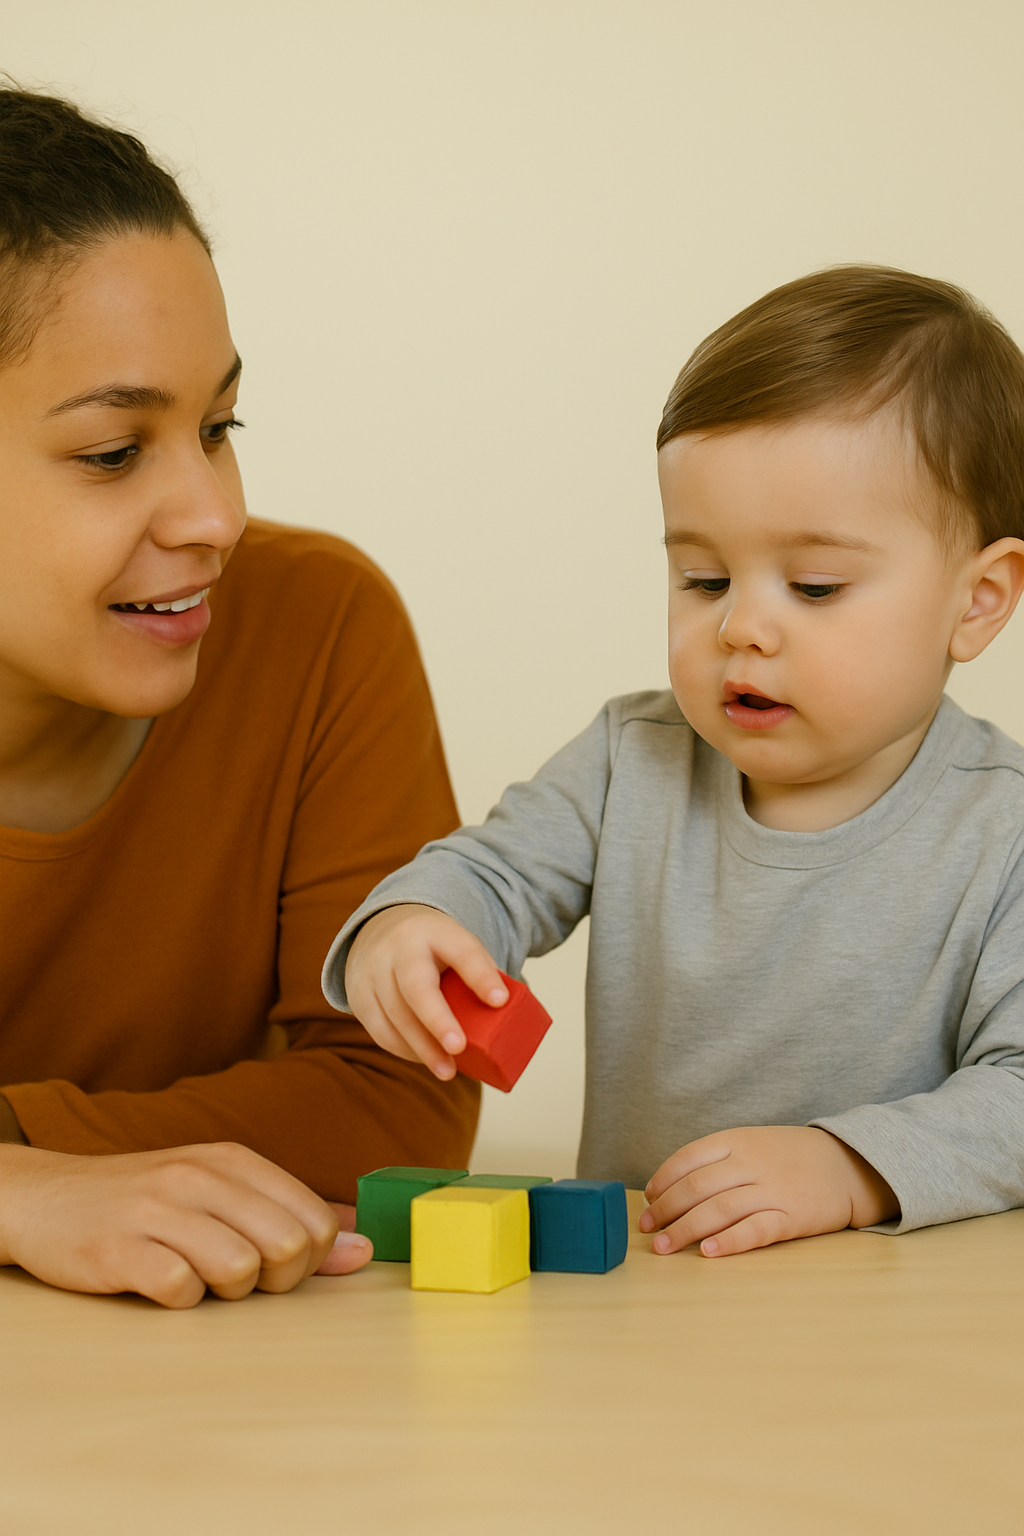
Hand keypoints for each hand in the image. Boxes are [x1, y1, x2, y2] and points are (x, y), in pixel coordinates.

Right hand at [0, 1140, 369, 1306]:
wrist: (46, 1198)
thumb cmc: (148, 1203)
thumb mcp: (221, 1193)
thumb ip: (291, 1217)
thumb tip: (362, 1250)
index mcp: (233, 1160)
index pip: (314, 1220)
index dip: (309, 1260)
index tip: (276, 1266)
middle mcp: (200, 1175)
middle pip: (287, 1246)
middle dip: (274, 1280)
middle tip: (238, 1276)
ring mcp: (157, 1209)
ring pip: (240, 1269)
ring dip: (225, 1291)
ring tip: (196, 1275)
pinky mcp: (118, 1248)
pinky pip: (179, 1290)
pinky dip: (178, 1299)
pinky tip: (158, 1281)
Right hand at [345, 904, 507, 1079]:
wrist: (383, 927)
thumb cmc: (435, 948)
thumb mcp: (458, 946)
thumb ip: (480, 975)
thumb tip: (508, 1022)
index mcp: (436, 931)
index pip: (461, 951)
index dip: (481, 976)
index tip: (500, 1000)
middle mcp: (399, 947)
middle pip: (416, 987)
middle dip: (437, 1020)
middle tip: (458, 1047)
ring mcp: (372, 970)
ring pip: (395, 1014)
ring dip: (422, 1048)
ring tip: (448, 1070)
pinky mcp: (358, 995)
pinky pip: (380, 1029)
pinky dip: (404, 1049)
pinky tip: (425, 1060)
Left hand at [640, 1126, 898, 1256]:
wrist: (847, 1164)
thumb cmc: (789, 1157)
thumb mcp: (752, 1144)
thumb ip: (717, 1161)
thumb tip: (670, 1189)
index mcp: (737, 1140)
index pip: (687, 1158)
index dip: (663, 1182)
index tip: (648, 1203)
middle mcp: (751, 1163)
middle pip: (698, 1187)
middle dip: (667, 1211)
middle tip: (649, 1231)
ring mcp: (772, 1190)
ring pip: (719, 1209)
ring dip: (686, 1230)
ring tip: (665, 1248)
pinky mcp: (792, 1217)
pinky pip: (756, 1230)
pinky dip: (730, 1241)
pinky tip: (709, 1252)